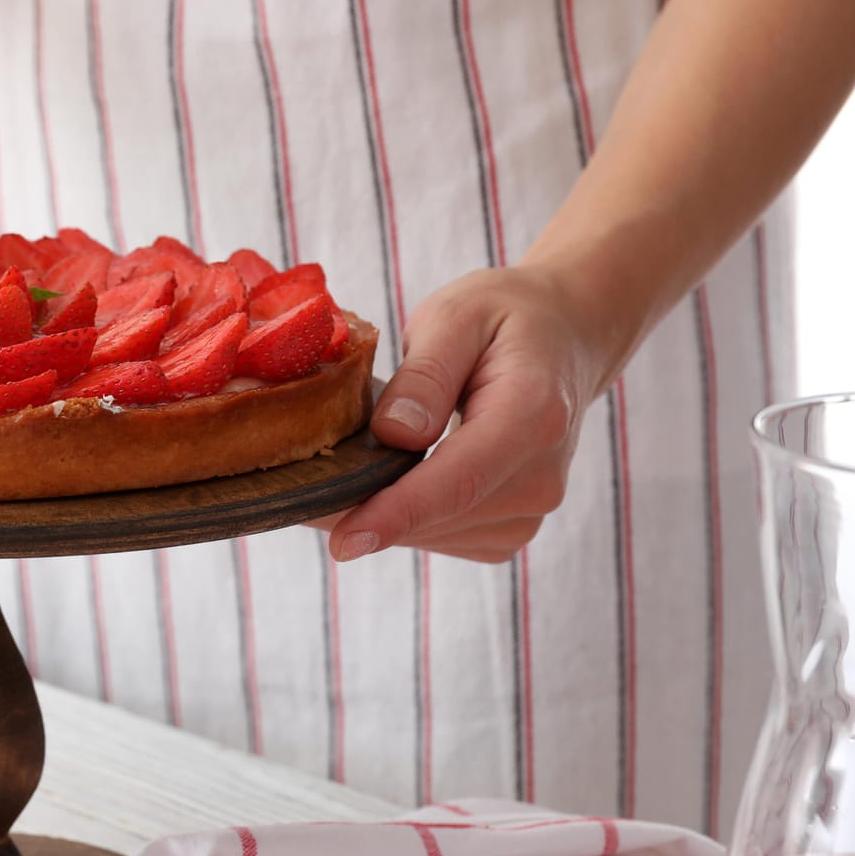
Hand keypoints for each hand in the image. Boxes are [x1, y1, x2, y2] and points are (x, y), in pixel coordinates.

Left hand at [327, 266, 618, 563]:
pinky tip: (381, 483)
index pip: (459, 480)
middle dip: (364, 511)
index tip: (344, 541)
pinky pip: (443, 534)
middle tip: (291, 496)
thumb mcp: (458, 314)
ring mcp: (532, 509)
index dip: (397, 513)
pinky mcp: (512, 526)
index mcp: (533, 415)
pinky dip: (404, 517)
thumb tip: (393, 434)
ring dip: (381, 514)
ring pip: (435, 532)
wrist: (564, 339)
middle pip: (440, 514)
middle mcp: (542, 476)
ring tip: (336, 474)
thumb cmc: (505, 318)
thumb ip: (427, 374)